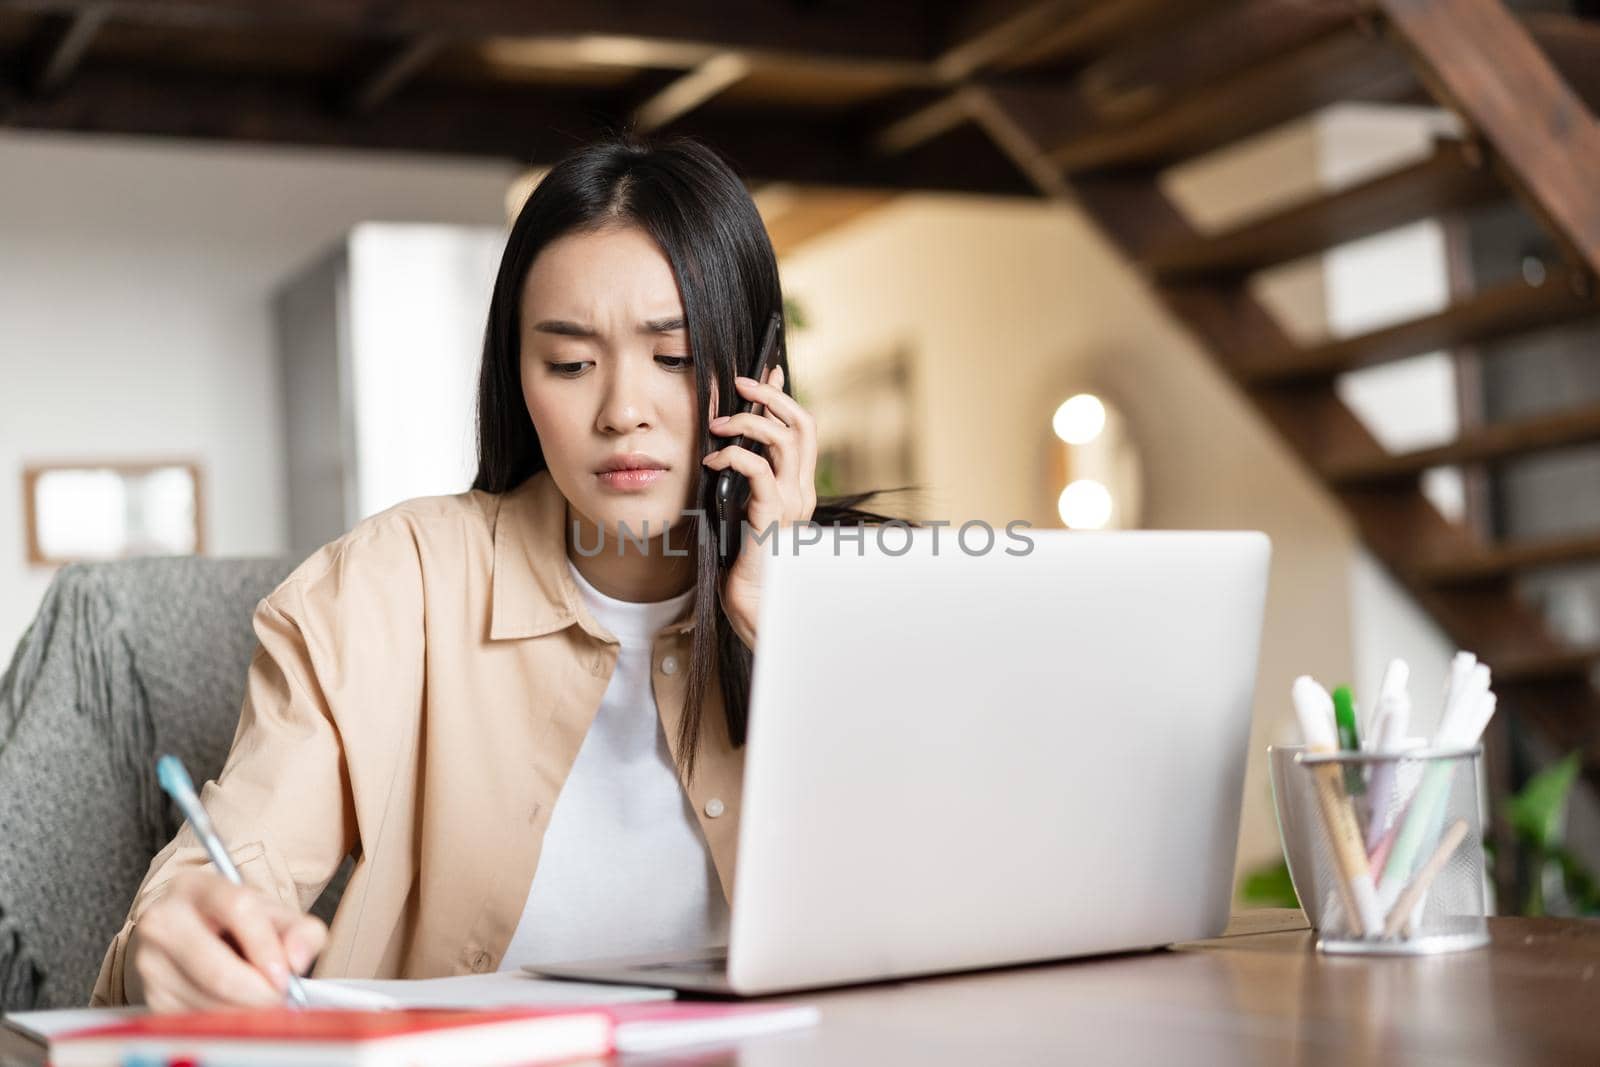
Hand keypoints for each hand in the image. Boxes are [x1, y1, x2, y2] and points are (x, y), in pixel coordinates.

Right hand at [128, 869, 327, 1011]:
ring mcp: (150, 961)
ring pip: (207, 1001)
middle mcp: (163, 920)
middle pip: (216, 970)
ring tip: (260, 1000)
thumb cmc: (241, 924)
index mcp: (196, 886)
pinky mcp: (150, 995)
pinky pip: (194, 1020)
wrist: (196, 933)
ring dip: (244, 1012)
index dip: (266, 947)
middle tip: (282, 1001)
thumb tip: (296, 962)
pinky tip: (235, 1007)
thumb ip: (302, 932)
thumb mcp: (276, 915)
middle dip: (258, 994)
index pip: (237, 909)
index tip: (286, 978)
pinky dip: (224, 1022)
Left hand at [702, 363, 817, 649]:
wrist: (752, 607)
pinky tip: (712, 460)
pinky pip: (759, 471)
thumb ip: (740, 482)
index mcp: (797, 488)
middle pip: (802, 425)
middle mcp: (801, 492)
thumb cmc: (740, 563)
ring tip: (718, 423)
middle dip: (771, 395)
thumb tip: (721, 448)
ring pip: (785, 440)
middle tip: (740, 381)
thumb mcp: (740, 510)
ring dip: (750, 421)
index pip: (801, 430)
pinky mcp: (772, 517)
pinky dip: (733, 456)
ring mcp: (791, 505)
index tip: (764, 372)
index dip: (784, 397)